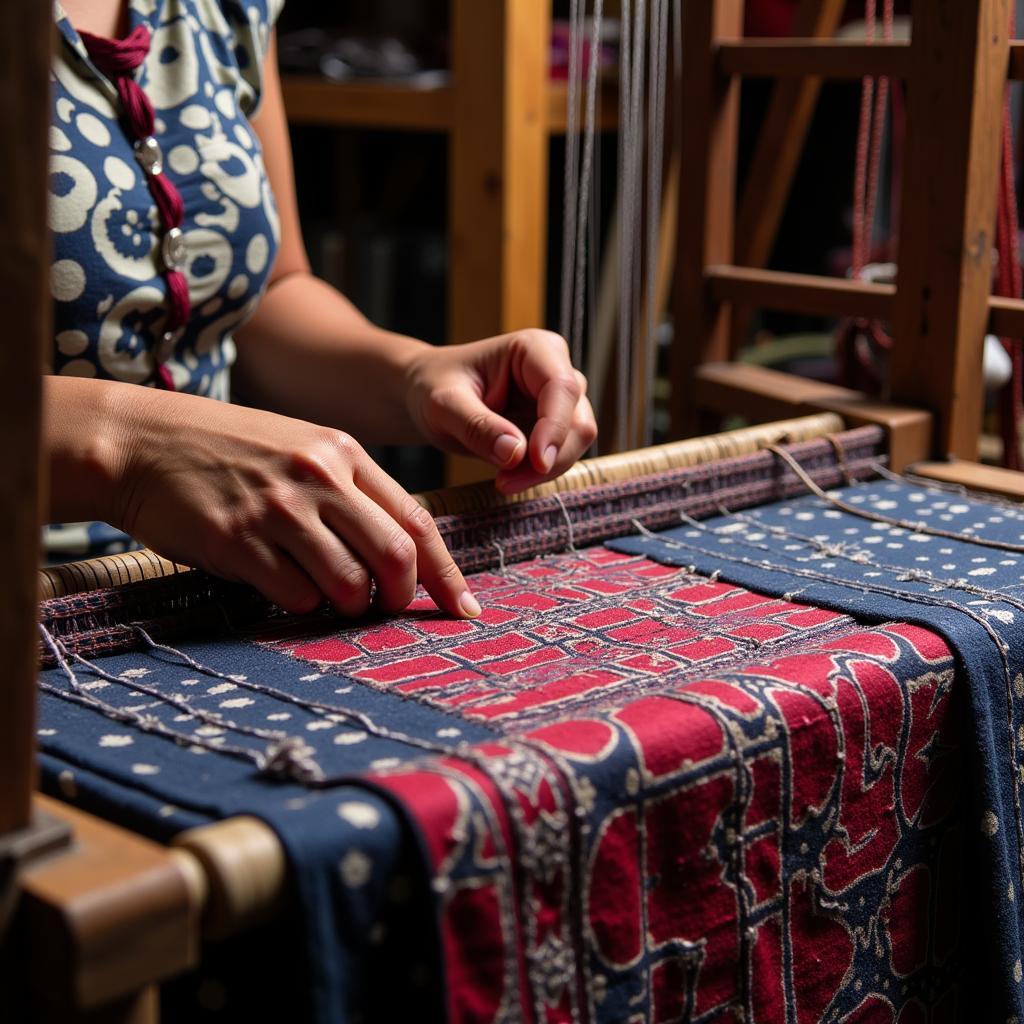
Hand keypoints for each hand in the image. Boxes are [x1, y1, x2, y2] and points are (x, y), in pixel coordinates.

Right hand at [104, 386, 479, 617]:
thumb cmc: (231, 452)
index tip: (463, 608)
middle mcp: (319, 476)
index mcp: (344, 453)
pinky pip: (295, 596)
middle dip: (402, 596)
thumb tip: (401, 554)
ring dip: (350, 606)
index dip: (445, 572)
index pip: (417, 520)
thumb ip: (352, 491)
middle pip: (395, 555)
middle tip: (388, 608)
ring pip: (349, 584)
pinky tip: (282, 586)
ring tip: (331, 598)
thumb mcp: (302, 449)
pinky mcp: (238, 541)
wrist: (145, 442)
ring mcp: (279, 508)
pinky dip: (300, 605)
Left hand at [405, 329, 597, 492]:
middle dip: (550, 458)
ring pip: (575, 442)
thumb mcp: (443, 405)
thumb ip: (477, 426)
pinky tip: (508, 478)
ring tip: (503, 481)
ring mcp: (558, 401)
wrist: (426, 396)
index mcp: (534, 349)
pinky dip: (538, 474)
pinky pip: (560, 456)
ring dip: (544, 470)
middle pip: (577, 420)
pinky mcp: (553, 427)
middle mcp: (555, 370)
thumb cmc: (433, 387)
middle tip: (508, 482)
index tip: (536, 462)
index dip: (555, 428)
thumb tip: (515, 452)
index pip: (562, 388)